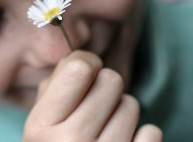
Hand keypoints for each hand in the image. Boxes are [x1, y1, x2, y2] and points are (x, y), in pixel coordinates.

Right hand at [23, 50, 161, 141]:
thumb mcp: (40, 123)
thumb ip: (54, 88)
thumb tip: (82, 58)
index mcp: (40, 126)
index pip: (81, 66)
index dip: (87, 64)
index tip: (86, 75)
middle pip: (112, 80)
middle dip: (105, 89)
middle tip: (96, 108)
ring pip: (132, 105)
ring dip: (121, 114)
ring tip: (106, 132)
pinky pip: (152, 131)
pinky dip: (142, 136)